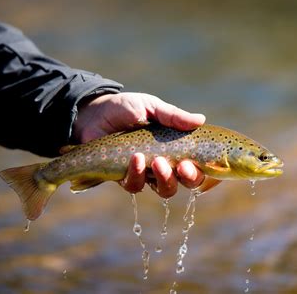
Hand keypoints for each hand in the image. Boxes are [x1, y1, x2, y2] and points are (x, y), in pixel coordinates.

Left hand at [73, 92, 205, 197]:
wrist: (94, 113)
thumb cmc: (126, 108)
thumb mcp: (151, 107)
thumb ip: (173, 116)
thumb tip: (201, 119)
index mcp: (175, 147)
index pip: (197, 164)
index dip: (203, 170)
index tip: (197, 161)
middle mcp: (164, 163)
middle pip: (185, 182)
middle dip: (188, 178)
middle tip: (182, 166)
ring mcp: (146, 173)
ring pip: (163, 189)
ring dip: (164, 178)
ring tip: (156, 161)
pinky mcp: (125, 177)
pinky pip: (136, 185)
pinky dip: (137, 173)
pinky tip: (135, 157)